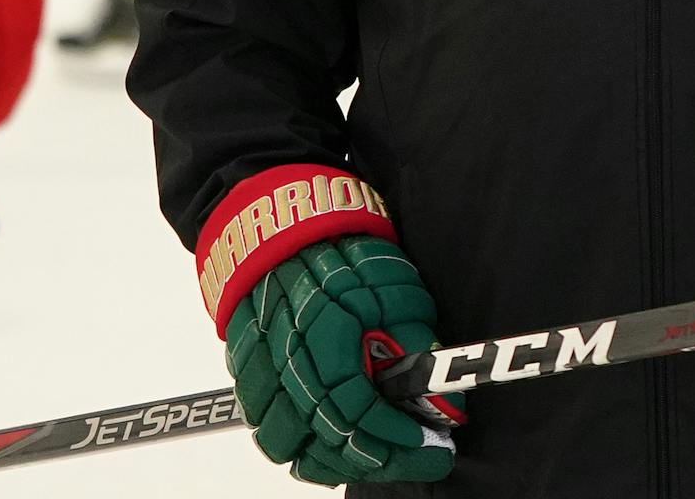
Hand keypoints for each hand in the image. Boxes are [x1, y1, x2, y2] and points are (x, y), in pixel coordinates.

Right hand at [224, 235, 463, 485]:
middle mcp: (283, 362)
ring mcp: (258, 375)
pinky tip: (342, 448)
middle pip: (326, 440)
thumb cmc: (342, 255)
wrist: (283, 232)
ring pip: (292, 448)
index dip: (396, 434)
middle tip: (423, 457)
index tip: (433, 443)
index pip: (355, 409)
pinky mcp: (247, 381)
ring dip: (340, 461)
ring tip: (383, 455)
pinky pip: (270, 436)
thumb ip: (416, 343)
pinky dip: (306, 452)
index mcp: (322, 335)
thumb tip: (447, 395)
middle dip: (382, 457)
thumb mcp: (395, 288)